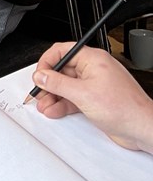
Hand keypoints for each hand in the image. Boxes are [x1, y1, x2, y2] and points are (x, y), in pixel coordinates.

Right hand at [31, 44, 152, 150]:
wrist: (142, 128)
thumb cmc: (124, 108)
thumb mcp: (83, 94)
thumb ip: (58, 84)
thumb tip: (42, 76)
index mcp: (93, 59)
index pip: (63, 52)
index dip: (47, 62)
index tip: (39, 76)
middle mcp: (94, 70)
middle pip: (63, 70)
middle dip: (49, 83)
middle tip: (39, 93)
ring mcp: (95, 85)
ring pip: (67, 86)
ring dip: (54, 96)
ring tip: (44, 105)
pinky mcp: (96, 100)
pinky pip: (74, 98)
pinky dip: (63, 104)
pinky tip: (55, 110)